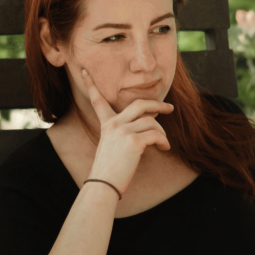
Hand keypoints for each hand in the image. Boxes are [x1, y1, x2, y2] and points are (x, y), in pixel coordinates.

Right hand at [83, 68, 173, 194]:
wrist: (104, 184)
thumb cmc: (111, 169)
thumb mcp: (113, 146)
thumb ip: (125, 133)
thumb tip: (149, 125)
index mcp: (107, 124)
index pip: (98, 100)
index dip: (90, 84)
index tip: (84, 70)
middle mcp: (114, 124)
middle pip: (140, 104)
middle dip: (157, 104)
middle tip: (170, 108)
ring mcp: (123, 131)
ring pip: (152, 121)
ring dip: (162, 132)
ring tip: (163, 144)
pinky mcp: (134, 141)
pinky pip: (156, 134)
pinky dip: (164, 141)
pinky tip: (164, 148)